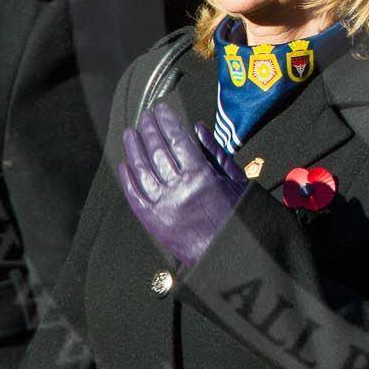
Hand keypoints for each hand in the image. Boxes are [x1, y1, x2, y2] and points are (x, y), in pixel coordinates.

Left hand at [118, 102, 246, 268]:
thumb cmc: (244, 220)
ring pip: (142, 171)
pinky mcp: (155, 224)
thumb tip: (199, 127)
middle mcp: (179, 189)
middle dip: (149, 130)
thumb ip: (218, 153)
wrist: (234, 260)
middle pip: (157, 151)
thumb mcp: (240, 182)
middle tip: (144, 116)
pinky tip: (124, 166)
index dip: (167, 121)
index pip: (178, 139)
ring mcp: (164, 207)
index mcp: (202, 176)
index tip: (160, 108)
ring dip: (133, 149)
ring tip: (129, 133)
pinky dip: (128, 180)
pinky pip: (136, 197)